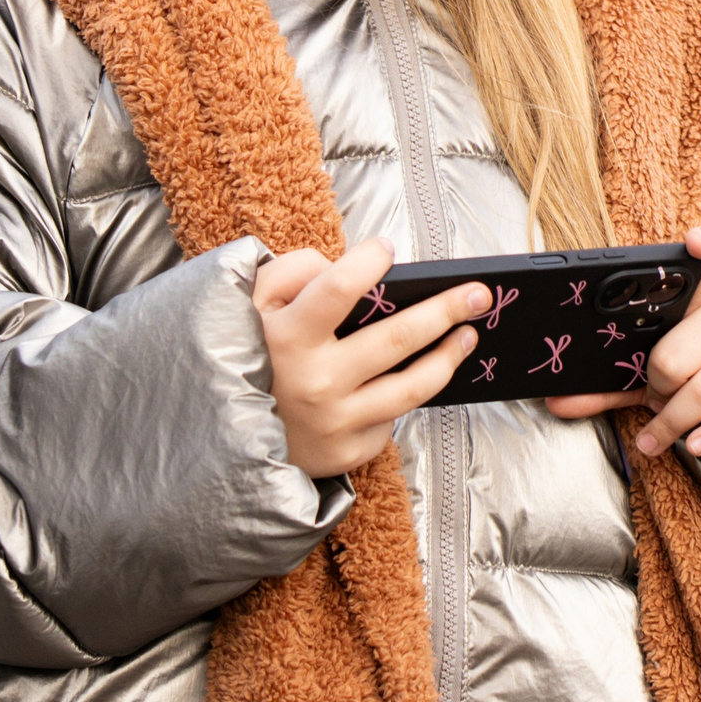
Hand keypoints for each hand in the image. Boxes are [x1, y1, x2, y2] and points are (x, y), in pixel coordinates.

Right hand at [254, 239, 490, 479]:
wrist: (220, 444)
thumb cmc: (248, 360)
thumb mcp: (248, 307)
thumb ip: (291, 272)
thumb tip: (343, 264)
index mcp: (287, 338)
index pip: (340, 288)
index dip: (369, 261)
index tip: (387, 248)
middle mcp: (315, 381)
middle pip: (398, 338)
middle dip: (447, 309)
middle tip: (479, 294)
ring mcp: (335, 422)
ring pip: (412, 386)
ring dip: (448, 355)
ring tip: (468, 334)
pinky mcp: (347, 453)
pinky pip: (389, 418)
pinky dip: (400, 396)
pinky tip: (410, 378)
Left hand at [546, 226, 700, 458]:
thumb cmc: (698, 371)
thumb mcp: (651, 370)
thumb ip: (605, 382)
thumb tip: (553, 402)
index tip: (695, 240)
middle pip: (676, 354)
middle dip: (656, 387)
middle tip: (655, 395)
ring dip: (672, 422)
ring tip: (660, 433)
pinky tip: (694, 445)